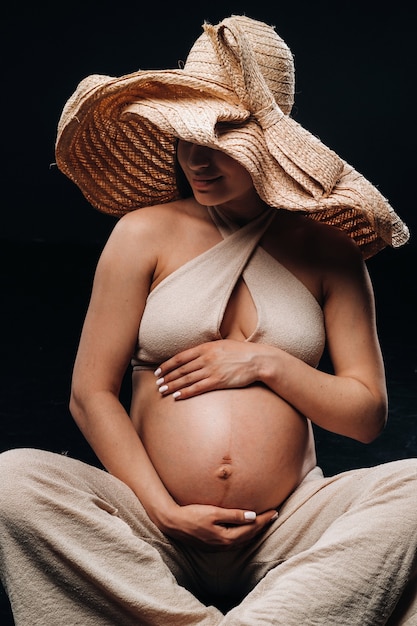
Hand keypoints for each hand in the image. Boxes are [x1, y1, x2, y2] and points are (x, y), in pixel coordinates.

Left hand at [154, 340, 264, 399]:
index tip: (158, 371)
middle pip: (181, 369)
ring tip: (163, 391)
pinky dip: (186, 392)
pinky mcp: (219, 381)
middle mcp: (206, 358)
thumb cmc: (241, 352)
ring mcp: (212, 370)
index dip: (167, 365)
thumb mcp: (222, 344)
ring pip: (187, 379)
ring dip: (173, 386)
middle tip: (156, 384)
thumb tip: (194, 354)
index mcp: (206, 348)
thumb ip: (207, 349)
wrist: (257, 360)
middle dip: (167, 377)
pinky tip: (177, 396)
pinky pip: (198, 388)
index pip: (180, 357)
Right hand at [161, 502, 278, 548]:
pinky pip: (235, 540)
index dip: (264, 520)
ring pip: (243, 539)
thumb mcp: (214, 512)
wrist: (173, 523)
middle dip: (262, 525)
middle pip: (249, 536)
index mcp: (226, 537)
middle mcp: (224, 545)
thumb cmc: (192, 515)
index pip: (251, 528)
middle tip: (273, 515)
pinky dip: (244, 534)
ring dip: (254, 531)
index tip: (274, 511)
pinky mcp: (213, 544)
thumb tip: (253, 516)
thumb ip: (234, 515)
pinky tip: (245, 529)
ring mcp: (218, 546)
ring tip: (263, 522)